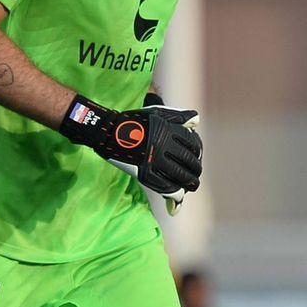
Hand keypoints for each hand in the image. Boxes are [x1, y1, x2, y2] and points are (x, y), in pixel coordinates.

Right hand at [60, 95, 202, 212]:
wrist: (108, 131)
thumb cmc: (134, 121)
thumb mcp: (157, 112)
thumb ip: (178, 116)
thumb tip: (197, 121)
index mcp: (168, 130)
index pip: (192, 144)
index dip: (197, 153)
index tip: (196, 158)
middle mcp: (163, 145)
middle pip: (188, 162)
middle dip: (195, 171)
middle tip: (195, 176)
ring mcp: (154, 160)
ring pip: (179, 175)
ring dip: (188, 183)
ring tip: (191, 187)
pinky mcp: (144, 172)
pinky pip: (164, 185)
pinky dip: (173, 191)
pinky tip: (178, 194)